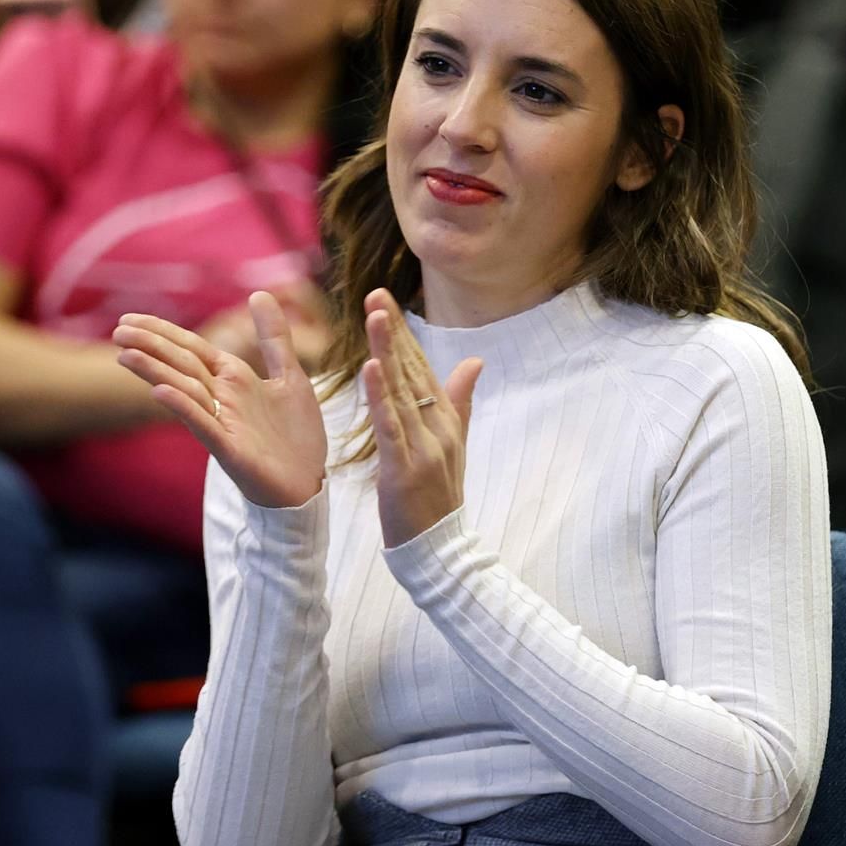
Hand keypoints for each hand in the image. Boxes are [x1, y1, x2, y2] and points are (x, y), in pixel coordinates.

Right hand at [113, 293, 326, 507]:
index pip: (191, 349)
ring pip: (185, 391)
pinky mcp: (231, 450)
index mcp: (234, 379)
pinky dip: (183, 408)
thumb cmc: (296, 435)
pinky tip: (162, 392)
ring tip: (125, 355)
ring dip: (156, 372)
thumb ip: (274, 337)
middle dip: (151, 347)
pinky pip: (204, 426)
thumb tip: (259, 293)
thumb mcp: (290, 376)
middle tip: (117, 331)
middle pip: (181, 365)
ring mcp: (223, 424)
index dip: (162, 332)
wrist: (309, 484)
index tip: (128, 318)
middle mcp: (222, 399)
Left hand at [358, 290, 482, 547]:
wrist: (442, 551)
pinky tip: (370, 370)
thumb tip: (474, 360)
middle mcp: (437, 427)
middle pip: (411, 371)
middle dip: (393, 331)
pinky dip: (381, 397)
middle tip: (376, 294)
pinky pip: (391, 427)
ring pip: (401, 391)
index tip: (383, 299)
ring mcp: (423, 446)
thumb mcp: (454, 446)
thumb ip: (461, 401)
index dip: (402, 333)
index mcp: (445, 420)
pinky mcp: (404, 468)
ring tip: (375, 317)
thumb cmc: (441, 499)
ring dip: (387, 352)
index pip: (421, 367)